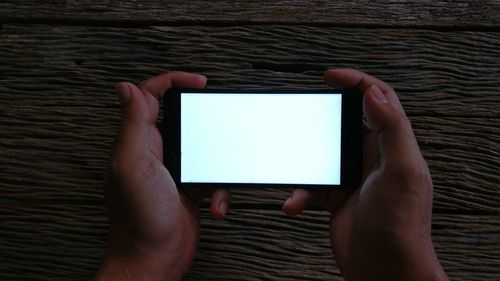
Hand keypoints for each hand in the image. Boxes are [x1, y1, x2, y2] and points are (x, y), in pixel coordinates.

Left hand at [95, 72, 229, 280]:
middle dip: (201, 118)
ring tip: (217, 179)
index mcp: (137, 141)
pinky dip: (219, 190)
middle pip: (179, 118)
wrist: (155, 259)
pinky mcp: (189, 187)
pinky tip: (216, 205)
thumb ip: (132, 126)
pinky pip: (211, 176)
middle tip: (219, 119)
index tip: (198, 82)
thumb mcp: (133, 166)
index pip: (150, 96)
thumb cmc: (140, 219)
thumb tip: (126, 87)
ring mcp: (173, 170)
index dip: (173, 81)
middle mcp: (154, 152)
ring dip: (216, 161)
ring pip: (201, 147)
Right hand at [282, 69, 447, 280]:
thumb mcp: (402, 172)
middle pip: (345, 121)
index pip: (379, 99)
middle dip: (323, 115)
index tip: (330, 76)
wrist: (384, 269)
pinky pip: (310, 186)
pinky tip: (293, 203)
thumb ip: (392, 129)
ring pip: (321, 154)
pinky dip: (298, 194)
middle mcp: (372, 157)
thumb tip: (375, 91)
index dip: (356, 81)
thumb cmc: (401, 224)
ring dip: (303, 161)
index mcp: (392, 144)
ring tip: (289, 164)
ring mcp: (352, 177)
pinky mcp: (335, 197)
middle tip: (303, 109)